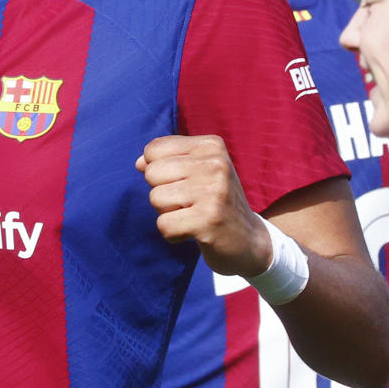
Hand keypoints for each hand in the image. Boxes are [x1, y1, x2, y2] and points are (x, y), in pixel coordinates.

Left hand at [137, 134, 270, 276]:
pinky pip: (164, 225)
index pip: (154, 149)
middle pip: (152, 173)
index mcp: (211, 146)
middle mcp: (215, 164)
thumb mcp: (197, 173)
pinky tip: (193, 232)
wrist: (250, 241)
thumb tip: (139, 163)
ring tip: (193, 216)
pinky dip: (172, 234)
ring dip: (168, 214)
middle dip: (162, 194)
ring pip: (155, 199)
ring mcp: (214, 191)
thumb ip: (168, 161)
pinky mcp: (209, 219)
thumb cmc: (216, 203)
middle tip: (189, 204)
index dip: (159, 171)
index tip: (184, 183)